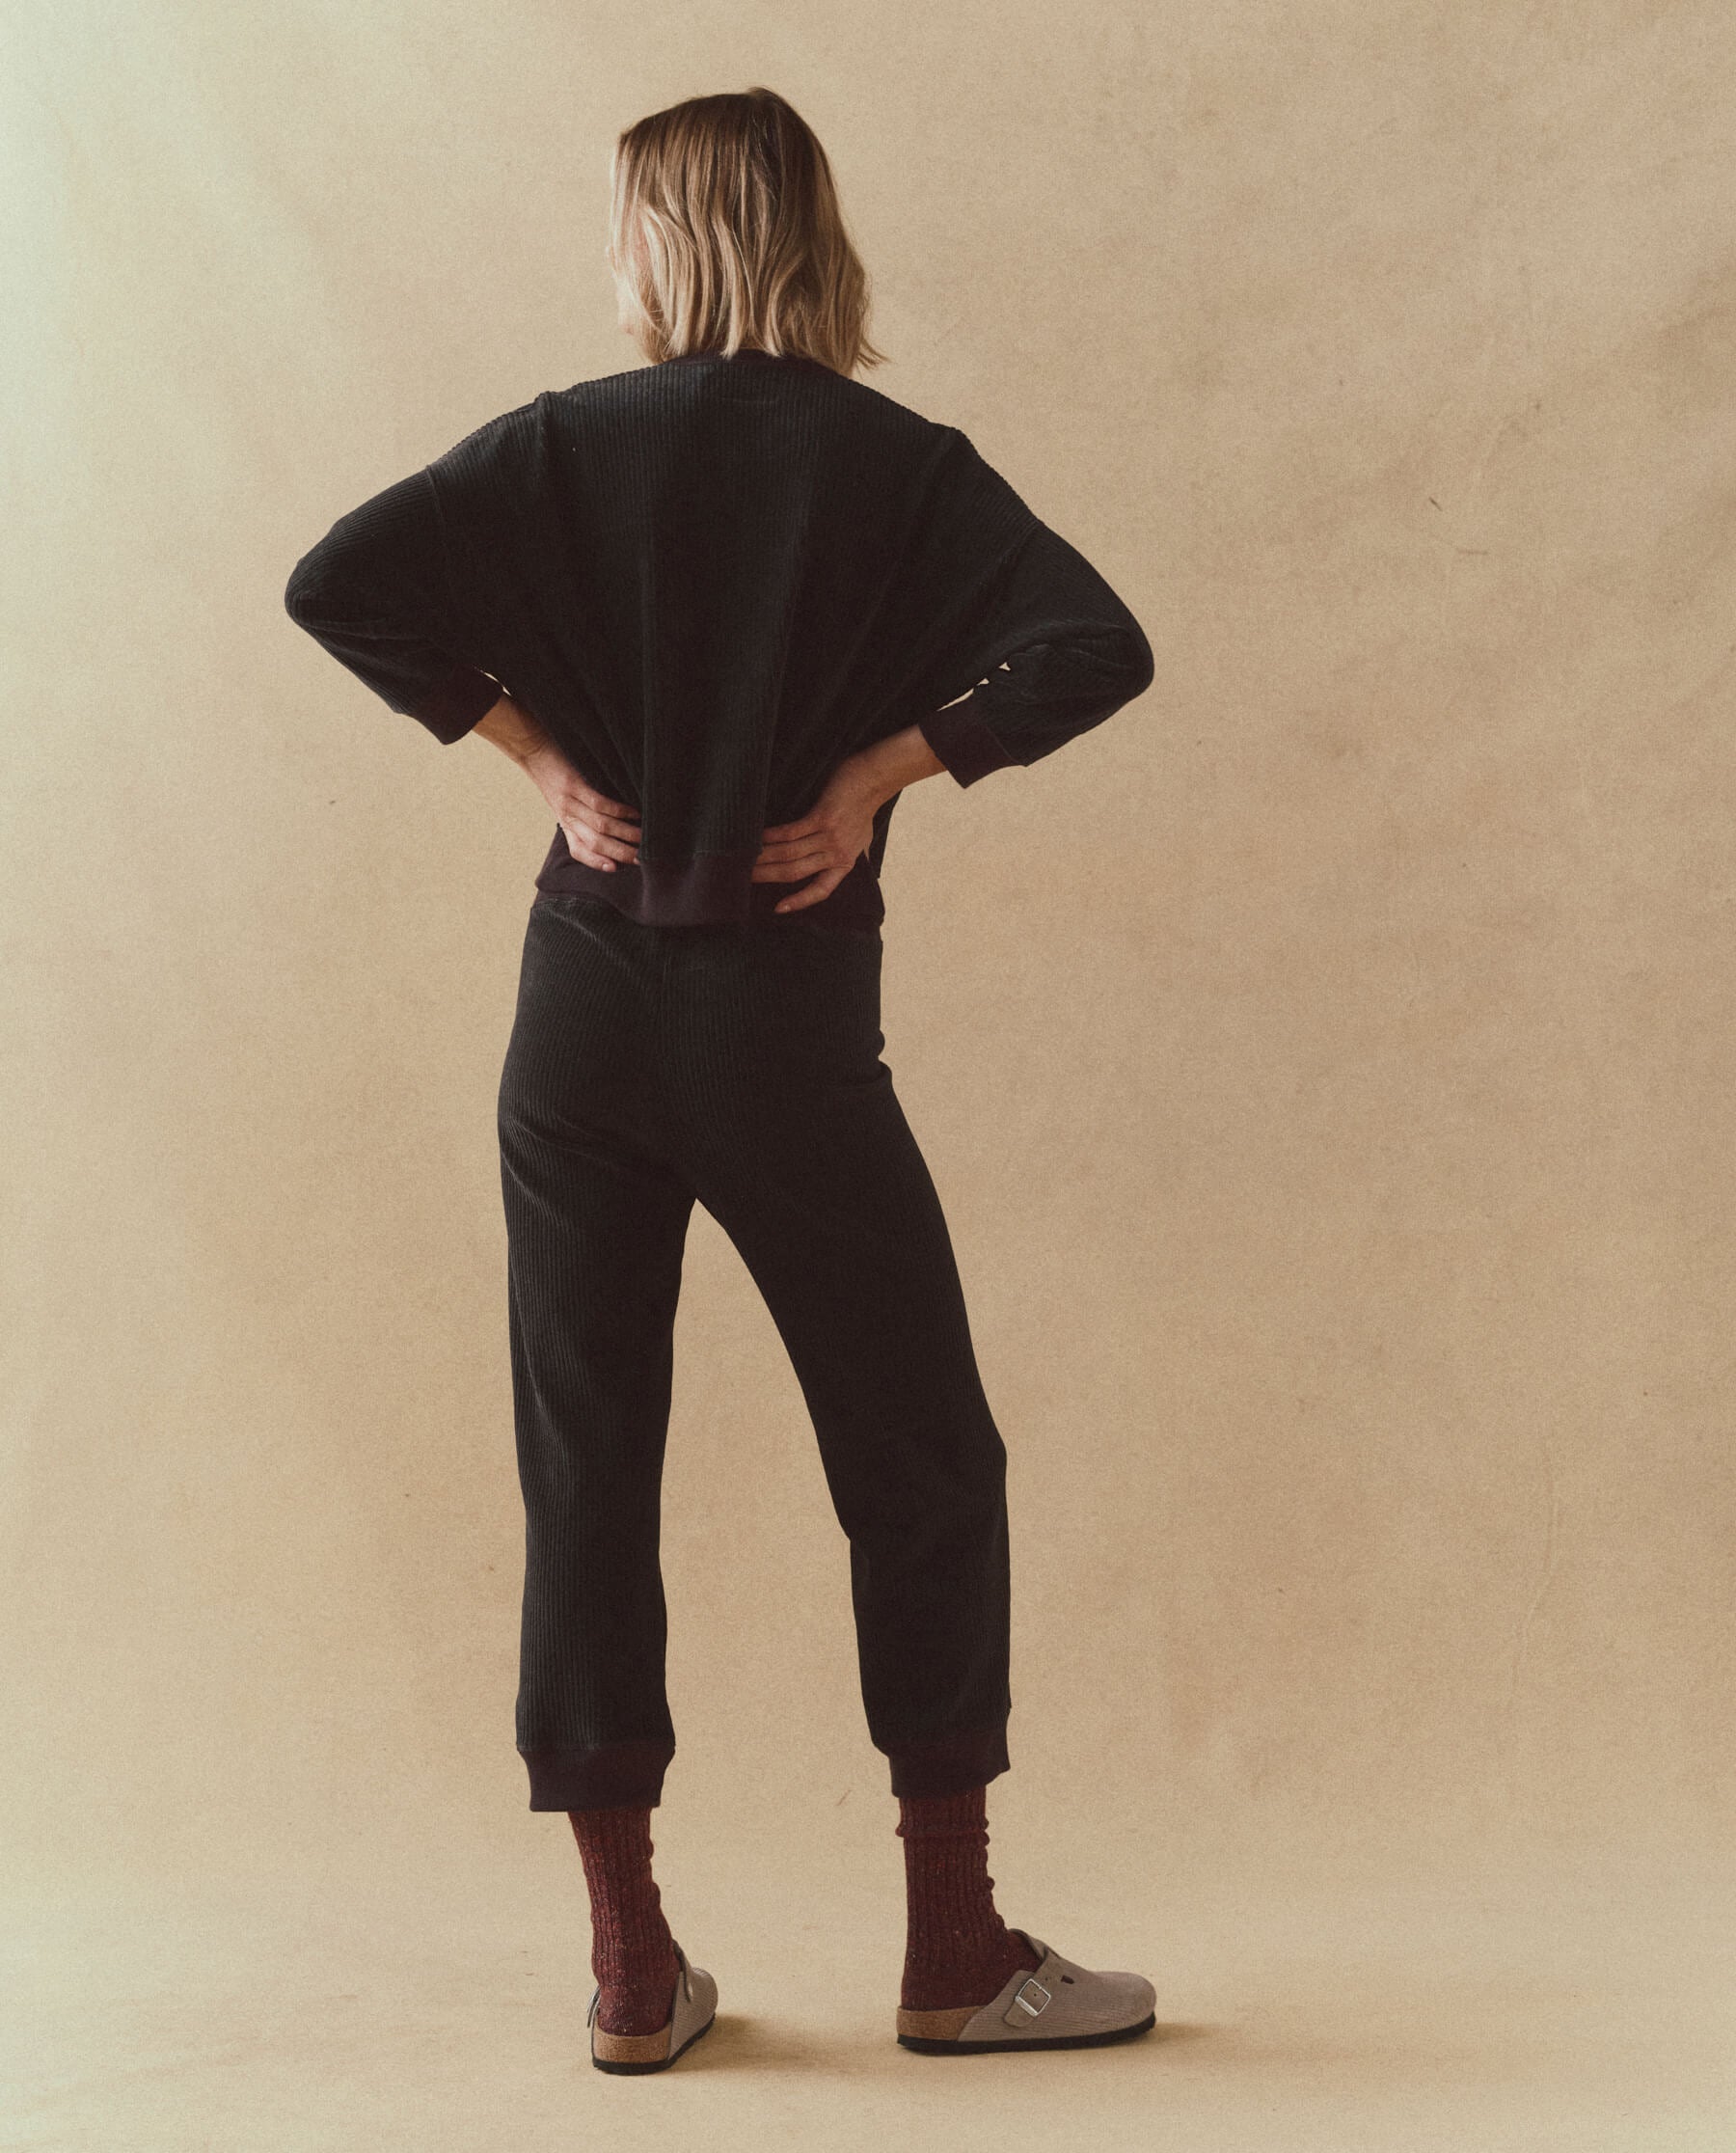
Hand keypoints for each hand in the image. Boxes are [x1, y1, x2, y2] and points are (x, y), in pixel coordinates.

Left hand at [521, 739, 641, 870]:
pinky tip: (634, 813)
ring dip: (625, 834)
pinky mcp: (574, 785)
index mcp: (565, 824)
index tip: (616, 869)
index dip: (597, 862)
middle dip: (620, 853)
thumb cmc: (554, 775)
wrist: (533, 750)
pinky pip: (600, 803)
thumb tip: (613, 829)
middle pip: (596, 843)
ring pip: (601, 826)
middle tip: (642, 859)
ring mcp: (570, 802)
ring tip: (644, 838)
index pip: (579, 851)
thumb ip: (581, 816)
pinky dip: (620, 811)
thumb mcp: (563, 802)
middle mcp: (567, 817)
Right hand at [752, 749, 886, 912]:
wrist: (873, 780)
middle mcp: (837, 854)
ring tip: (745, 859)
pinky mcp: (822, 817)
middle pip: (796, 872)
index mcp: (845, 863)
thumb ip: (845, 856)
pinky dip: (772, 836)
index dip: (800, 901)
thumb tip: (834, 868)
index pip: (821, 890)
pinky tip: (758, 838)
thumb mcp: (860, 841)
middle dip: (768, 876)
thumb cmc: (863, 809)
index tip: (778, 909)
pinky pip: (791, 832)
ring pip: (790, 854)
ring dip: (764, 857)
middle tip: (745, 878)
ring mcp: (829, 836)